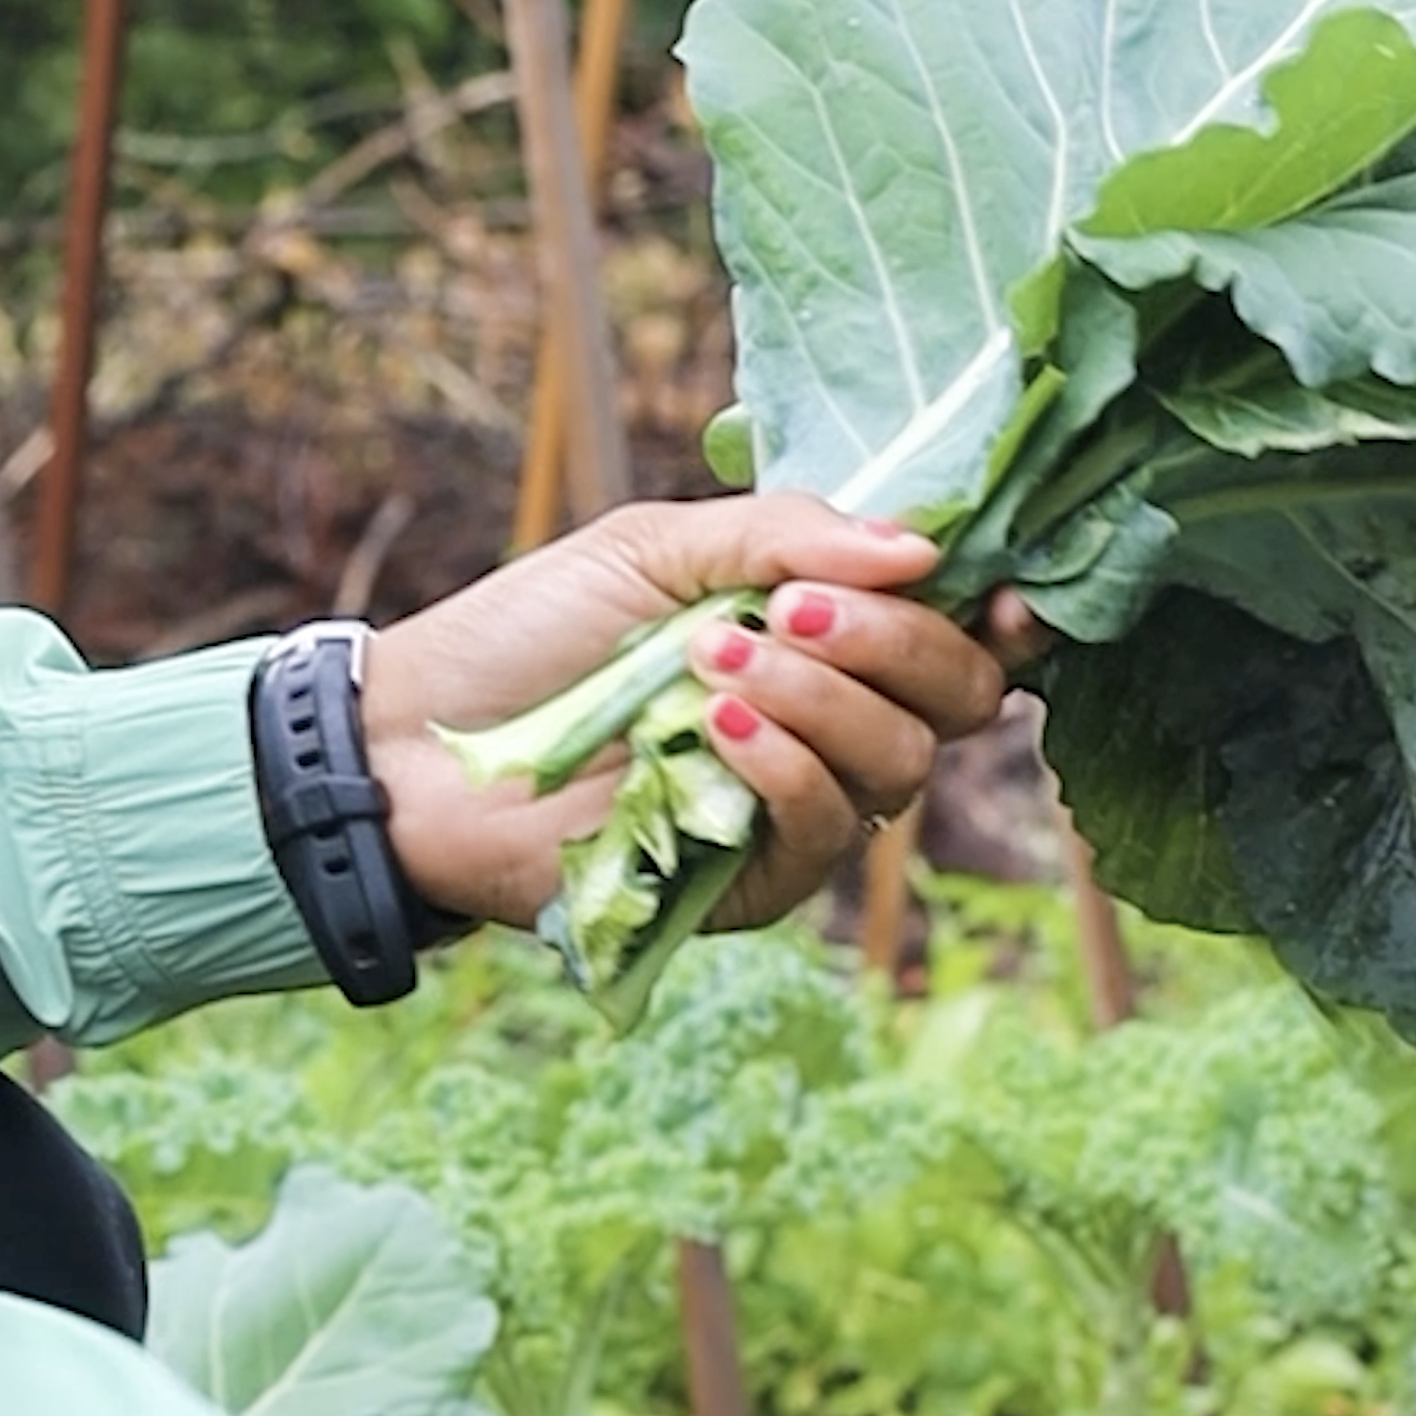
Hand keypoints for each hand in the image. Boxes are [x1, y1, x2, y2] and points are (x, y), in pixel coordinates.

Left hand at [358, 493, 1013, 936]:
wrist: (419, 740)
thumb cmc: (527, 635)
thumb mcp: (651, 548)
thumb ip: (783, 535)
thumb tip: (922, 550)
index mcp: (821, 634)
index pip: (960, 630)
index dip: (996, 610)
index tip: (989, 587)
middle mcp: (829, 719)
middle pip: (956, 695)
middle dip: (894, 640)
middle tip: (792, 609)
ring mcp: (795, 805)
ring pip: (899, 761)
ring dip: (821, 696)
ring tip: (711, 659)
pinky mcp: (753, 880)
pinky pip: (826, 829)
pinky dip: (785, 766)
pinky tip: (714, 726)